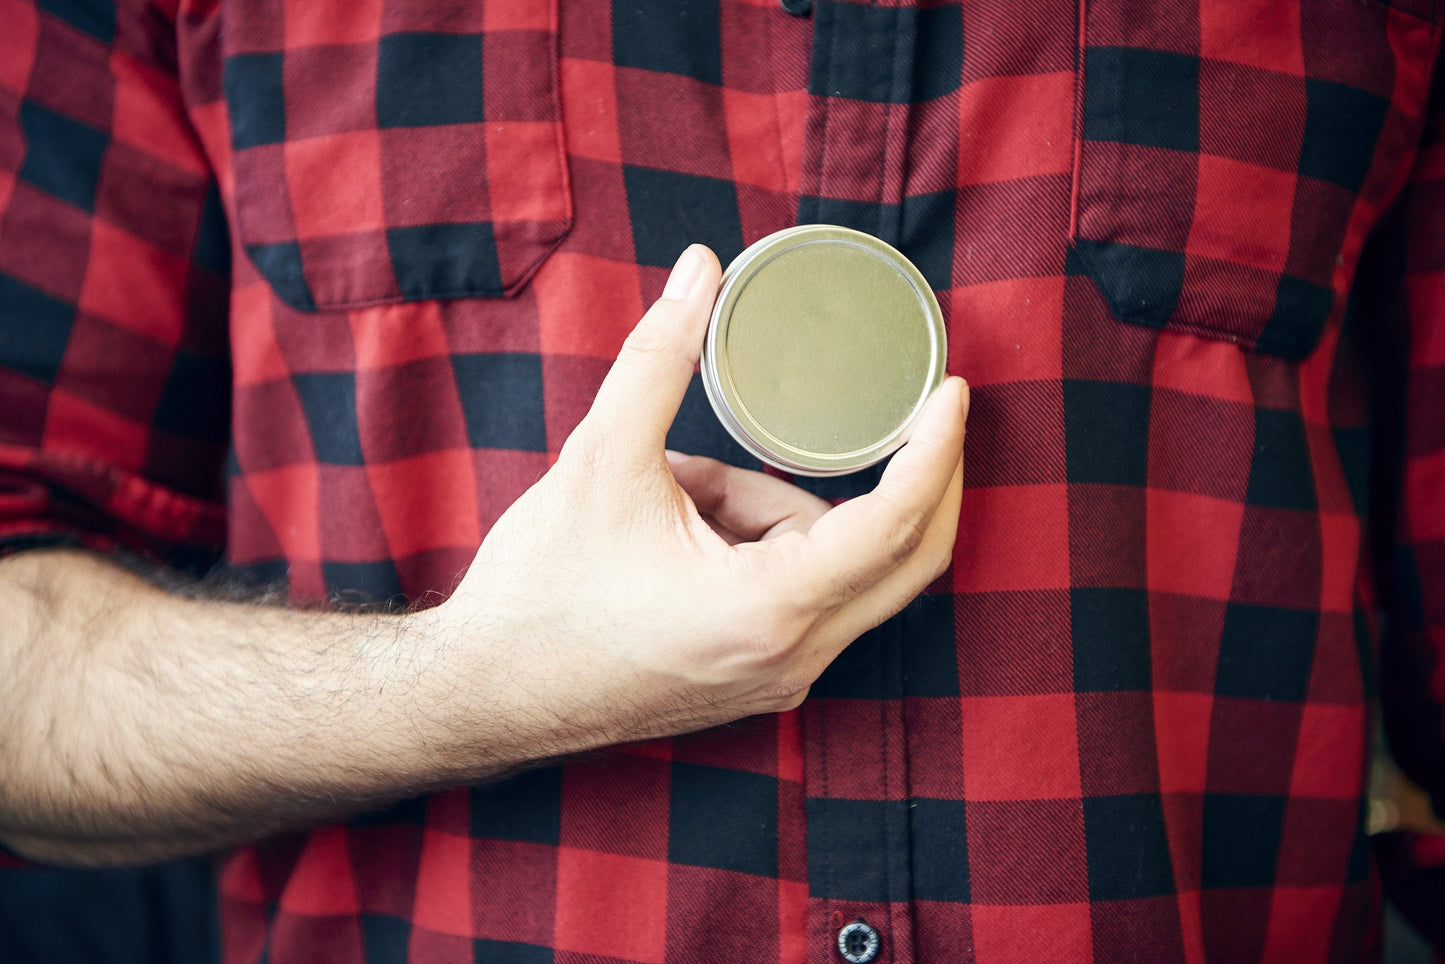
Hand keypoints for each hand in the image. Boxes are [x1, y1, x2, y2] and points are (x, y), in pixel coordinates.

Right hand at [425, 244, 969, 758]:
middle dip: (915, 478)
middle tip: (916, 408)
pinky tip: (687, 529)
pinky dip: (767, 545)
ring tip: (681, 495)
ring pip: (836, 567)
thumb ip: (660, 356)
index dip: (936, 450)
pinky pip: (804, 594)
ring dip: (782, 509)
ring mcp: (779, 679)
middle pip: (904, 559)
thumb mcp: (601, 459)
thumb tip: (698, 269)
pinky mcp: (758, 681)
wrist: (486, 694)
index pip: (895, 525)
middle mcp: (792, 658)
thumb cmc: (540, 595)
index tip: (952, 390)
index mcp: (768, 610)